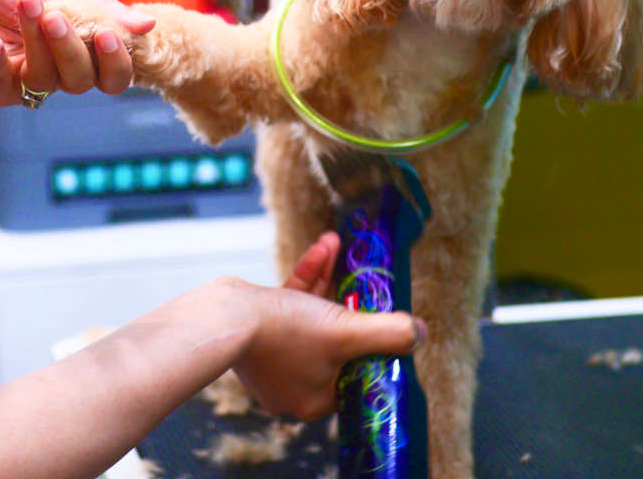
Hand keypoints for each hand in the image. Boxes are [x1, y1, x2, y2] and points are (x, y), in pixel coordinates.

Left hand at [0, 0, 154, 104]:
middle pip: (81, 82)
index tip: (108, 37)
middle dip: (71, 49)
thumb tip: (148, 24)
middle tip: (54, 15)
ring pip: (45, 82)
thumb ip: (101, 11)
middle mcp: (56, 70)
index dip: (115, 63)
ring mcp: (23, 82)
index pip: (112, 75)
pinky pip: (3, 89)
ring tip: (24, 8)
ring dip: (36, 45)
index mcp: (79, 49)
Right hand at [233, 232, 425, 419]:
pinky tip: (321, 247)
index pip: (356, 370)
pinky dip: (306, 276)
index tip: (380, 312)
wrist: (223, 316)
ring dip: (326, 277)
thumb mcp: (344, 332)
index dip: (370, 340)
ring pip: (312, 314)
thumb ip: (386, 333)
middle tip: (360, 274)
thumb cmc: (283, 332)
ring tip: (338, 245)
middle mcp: (293, 382)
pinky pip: (291, 303)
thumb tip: (419, 333)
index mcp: (314, 398)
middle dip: (347, 297)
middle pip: (335, 339)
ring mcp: (274, 356)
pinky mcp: (259, 330)